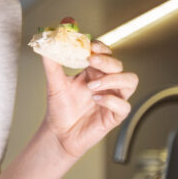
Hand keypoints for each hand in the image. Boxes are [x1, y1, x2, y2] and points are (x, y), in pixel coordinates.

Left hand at [40, 40, 137, 158]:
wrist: (58, 133)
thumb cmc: (59, 108)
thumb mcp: (54, 84)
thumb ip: (52, 64)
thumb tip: (47, 45)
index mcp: (94, 72)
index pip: (106, 54)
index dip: (102, 48)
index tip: (91, 46)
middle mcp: (106, 83)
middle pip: (119, 65)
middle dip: (107, 61)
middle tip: (91, 61)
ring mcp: (113, 98)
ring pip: (130, 81)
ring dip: (113, 79)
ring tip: (92, 85)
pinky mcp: (115, 116)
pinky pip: (124, 105)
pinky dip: (111, 101)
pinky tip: (95, 100)